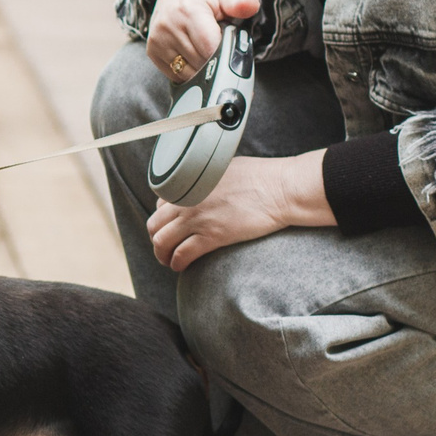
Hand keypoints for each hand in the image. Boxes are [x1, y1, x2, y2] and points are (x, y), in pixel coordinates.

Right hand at [146, 0, 260, 84]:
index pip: (210, 47)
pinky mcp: (152, 51)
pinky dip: (188, 71)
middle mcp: (169, 25)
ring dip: (201, 68)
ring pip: (188, 73)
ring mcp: (158, 40)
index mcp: (189, 10)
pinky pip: (176, 75)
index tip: (230, 50)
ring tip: (204, 49)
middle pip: (200, 62)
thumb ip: (239, 2)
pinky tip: (193, 56)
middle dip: (215, 60)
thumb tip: (253, 4)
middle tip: (218, 46)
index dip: (224, 53)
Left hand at [148, 150, 332, 270]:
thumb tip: (201, 188)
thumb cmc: (260, 176)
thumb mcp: (223, 168)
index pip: (160, 205)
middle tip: (165, 249)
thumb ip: (205, 180)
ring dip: (162, 255)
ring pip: (162, 242)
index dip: (163, 220)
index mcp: (189, 183)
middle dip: (157, 240)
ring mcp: (197, 218)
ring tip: (170, 261)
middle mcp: (186, 200)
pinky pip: (182, 254)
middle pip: (154, 225)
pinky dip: (177, 263)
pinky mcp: (212, 236)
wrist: (280, 188)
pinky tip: (181, 267)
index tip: (171, 229)